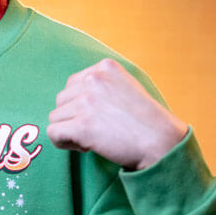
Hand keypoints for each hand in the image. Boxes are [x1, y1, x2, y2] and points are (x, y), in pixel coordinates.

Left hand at [47, 59, 186, 170]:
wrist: (162, 143)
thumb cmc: (146, 121)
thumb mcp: (126, 87)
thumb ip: (102, 85)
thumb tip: (73, 96)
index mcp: (104, 67)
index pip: (73, 84)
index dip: (81, 104)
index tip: (100, 116)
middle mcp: (93, 79)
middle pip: (62, 100)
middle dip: (74, 117)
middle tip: (97, 130)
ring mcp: (86, 102)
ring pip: (56, 117)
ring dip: (70, 130)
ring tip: (94, 138)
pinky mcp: (81, 126)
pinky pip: (53, 133)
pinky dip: (63, 143)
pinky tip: (84, 147)